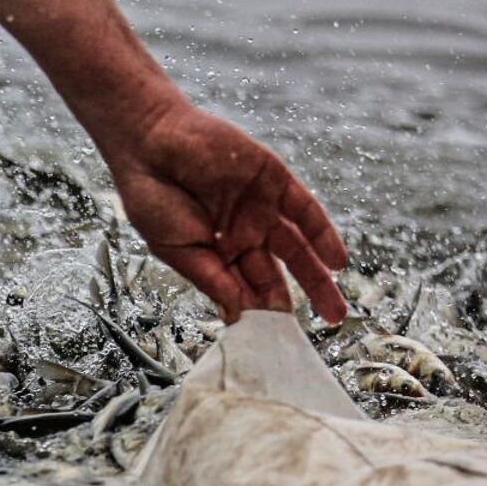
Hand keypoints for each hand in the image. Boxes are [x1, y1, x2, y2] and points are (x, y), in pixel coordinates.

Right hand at [0, 0, 348, 323]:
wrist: (150, 142)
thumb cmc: (151, 196)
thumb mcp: (178, 249)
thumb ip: (212, 278)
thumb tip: (238, 314)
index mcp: (214, 252)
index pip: (244, 289)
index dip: (261, 315)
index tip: (277, 343)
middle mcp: (241, 232)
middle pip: (276, 274)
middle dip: (295, 303)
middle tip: (316, 331)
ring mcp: (259, 207)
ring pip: (297, 248)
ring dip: (318, 278)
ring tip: (336, 309)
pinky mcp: (273, 180)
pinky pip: (305, 211)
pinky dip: (323, 235)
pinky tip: (336, 262)